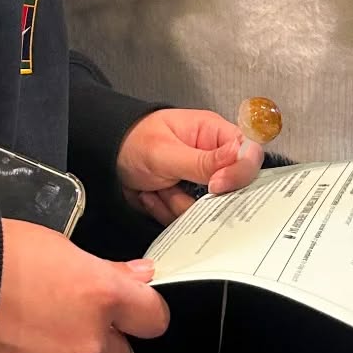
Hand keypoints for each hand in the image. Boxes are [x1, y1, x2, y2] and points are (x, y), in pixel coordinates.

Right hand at [0, 220, 168, 352]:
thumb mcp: (51, 246)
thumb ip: (99, 270)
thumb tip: (138, 277)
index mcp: (98, 295)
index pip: (152, 316)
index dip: (141, 314)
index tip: (130, 313)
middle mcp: (87, 343)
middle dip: (93, 342)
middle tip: (54, 323)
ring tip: (9, 337)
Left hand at [117, 108, 265, 225]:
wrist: (104, 158)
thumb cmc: (132, 140)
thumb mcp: (165, 151)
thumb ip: (203, 160)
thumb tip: (241, 155)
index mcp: (213, 133)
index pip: (248, 154)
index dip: (238, 173)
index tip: (215, 186)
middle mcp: (212, 159)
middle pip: (230, 191)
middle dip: (196, 196)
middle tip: (172, 185)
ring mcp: (199, 182)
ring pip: (207, 210)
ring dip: (175, 203)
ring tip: (155, 186)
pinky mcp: (186, 200)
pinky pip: (188, 219)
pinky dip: (166, 211)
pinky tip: (151, 194)